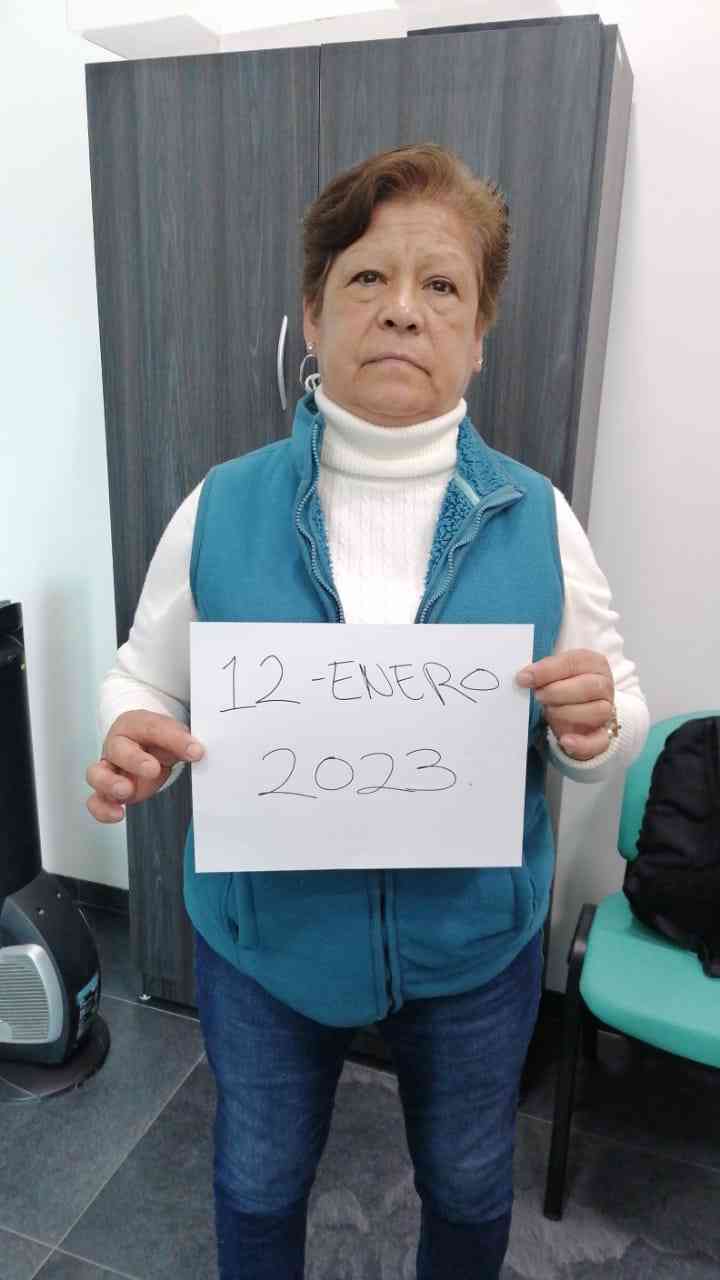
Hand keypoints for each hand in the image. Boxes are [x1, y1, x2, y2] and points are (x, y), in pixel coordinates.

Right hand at [85, 710, 204, 822]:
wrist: (145, 747)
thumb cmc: (156, 739)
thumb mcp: (173, 734)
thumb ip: (183, 741)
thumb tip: (196, 751)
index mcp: (134, 724)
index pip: (152, 727)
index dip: (173, 739)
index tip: (195, 750)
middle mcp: (117, 745)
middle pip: (117, 749)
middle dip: (134, 760)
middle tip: (153, 769)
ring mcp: (109, 769)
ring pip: (96, 774)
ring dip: (110, 784)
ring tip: (126, 791)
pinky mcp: (108, 791)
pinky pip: (96, 801)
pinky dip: (103, 809)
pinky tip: (118, 814)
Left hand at [516, 648, 614, 760]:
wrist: (576, 714)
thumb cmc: (564, 687)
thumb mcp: (554, 674)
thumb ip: (543, 673)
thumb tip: (524, 676)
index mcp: (594, 663)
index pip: (574, 662)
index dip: (548, 670)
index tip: (525, 678)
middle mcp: (604, 685)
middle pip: (589, 686)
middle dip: (557, 691)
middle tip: (538, 695)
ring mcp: (607, 711)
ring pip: (596, 711)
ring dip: (566, 712)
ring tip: (548, 711)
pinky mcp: (603, 735)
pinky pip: (599, 741)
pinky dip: (582, 743)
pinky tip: (565, 741)